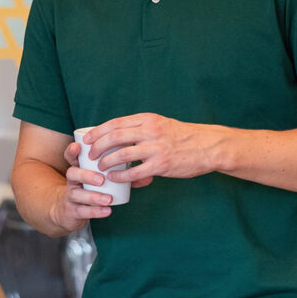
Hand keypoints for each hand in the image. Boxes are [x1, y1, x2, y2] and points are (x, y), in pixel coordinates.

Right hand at [44, 135, 120, 229]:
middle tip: (102, 179)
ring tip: (109, 199)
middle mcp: (72, 181)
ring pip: (76, 194)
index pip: (70, 157)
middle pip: (72, 173)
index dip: (72, 151)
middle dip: (86, 175)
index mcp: (77, 169)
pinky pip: (82, 211)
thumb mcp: (94, 177)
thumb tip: (137, 165)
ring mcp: (70, 197)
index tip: (78, 147)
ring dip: (93, 196)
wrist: (68, 211)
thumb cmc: (88, 189)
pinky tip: (108, 211)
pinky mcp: (72, 212)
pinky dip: (95, 212)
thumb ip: (111, 169)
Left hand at [78, 113, 217, 185]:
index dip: (98, 131)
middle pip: (115, 137)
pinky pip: (135, 172)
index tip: (88, 139)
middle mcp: (150, 131)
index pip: (116, 123)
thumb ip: (142, 130)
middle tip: (91, 155)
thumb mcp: (162, 125)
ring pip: (121, 154)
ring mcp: (156, 148)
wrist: (208, 146)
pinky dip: (121, 176)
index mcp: (149, 119)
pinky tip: (115, 178)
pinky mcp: (162, 165)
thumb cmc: (184, 137)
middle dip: (98, 146)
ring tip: (100, 167)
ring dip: (106, 162)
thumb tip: (121, 140)